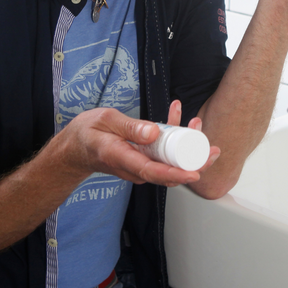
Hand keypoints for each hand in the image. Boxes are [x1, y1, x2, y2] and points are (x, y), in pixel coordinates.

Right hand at [61, 105, 216, 187]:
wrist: (75, 147)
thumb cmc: (86, 133)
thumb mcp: (104, 120)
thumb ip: (129, 127)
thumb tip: (155, 132)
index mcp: (122, 158)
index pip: (153, 171)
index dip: (177, 174)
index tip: (196, 173)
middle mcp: (133, 167)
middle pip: (169, 171)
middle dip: (194, 161)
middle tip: (213, 150)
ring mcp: (138, 165)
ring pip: (168, 161)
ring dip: (186, 146)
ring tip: (197, 124)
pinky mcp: (142, 159)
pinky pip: (161, 153)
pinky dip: (173, 136)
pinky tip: (177, 114)